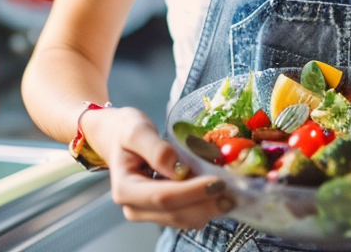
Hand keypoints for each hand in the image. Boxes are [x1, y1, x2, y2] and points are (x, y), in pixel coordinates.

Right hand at [82, 106, 231, 229]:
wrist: (115, 137)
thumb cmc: (124, 131)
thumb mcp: (135, 130)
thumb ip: (155, 148)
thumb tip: (178, 168)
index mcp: (125, 189)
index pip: (164, 197)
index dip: (194, 192)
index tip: (219, 182)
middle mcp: (135, 208)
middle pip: (177, 213)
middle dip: (208, 204)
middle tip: (235, 190)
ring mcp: (148, 213)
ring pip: (184, 219)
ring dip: (210, 208)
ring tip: (232, 190)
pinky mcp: (161, 212)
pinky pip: (187, 215)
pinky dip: (205, 206)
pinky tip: (220, 192)